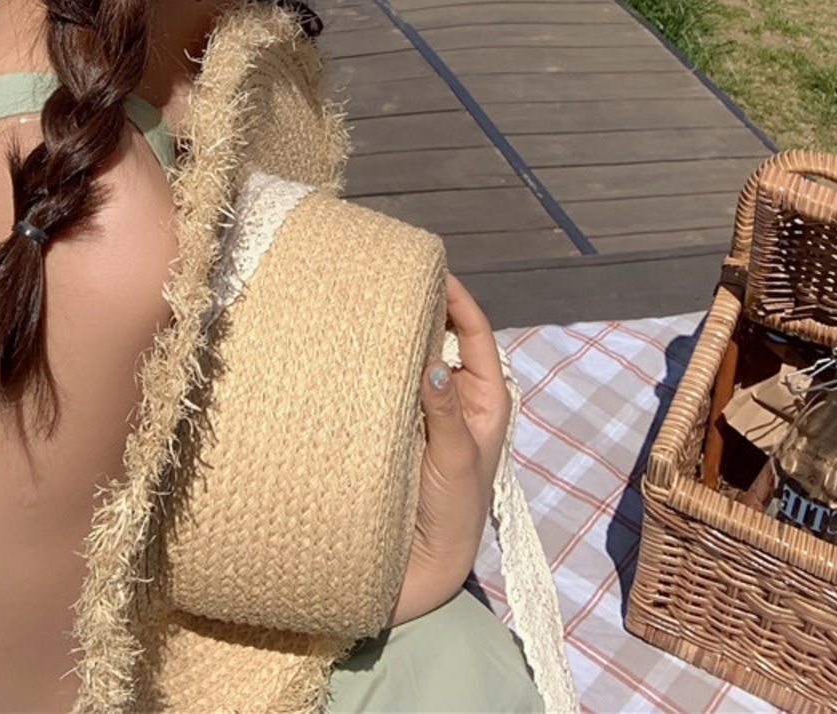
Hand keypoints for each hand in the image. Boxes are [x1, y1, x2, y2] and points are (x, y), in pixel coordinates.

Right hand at [390, 273, 510, 624]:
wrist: (419, 567)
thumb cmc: (453, 513)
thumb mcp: (456, 460)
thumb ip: (445, 413)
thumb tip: (435, 363)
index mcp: (485, 398)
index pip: (475, 333)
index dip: (457, 299)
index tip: (434, 270)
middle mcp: (454, 394)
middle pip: (441, 337)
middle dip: (421, 307)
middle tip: (390, 276)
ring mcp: (423, 407)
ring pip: (411, 356)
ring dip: (394, 333)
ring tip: (368, 300)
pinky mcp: (393, 422)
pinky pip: (386, 381)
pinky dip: (374, 361)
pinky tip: (351, 343)